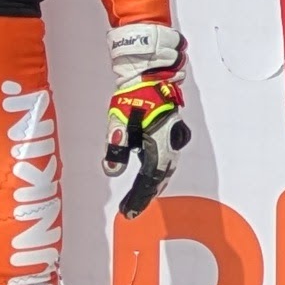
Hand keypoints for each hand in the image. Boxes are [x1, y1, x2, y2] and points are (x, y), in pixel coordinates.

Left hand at [105, 23, 189, 216]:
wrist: (153, 71)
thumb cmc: (136, 94)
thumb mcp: (119, 119)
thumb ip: (116, 146)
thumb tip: (111, 171)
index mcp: (159, 144)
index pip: (149, 179)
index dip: (139, 198)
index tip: (127, 213)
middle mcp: (170, 144)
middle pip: (159, 177)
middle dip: (145, 193)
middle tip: (131, 207)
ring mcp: (173, 137)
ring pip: (164, 168)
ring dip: (152, 182)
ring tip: (140, 194)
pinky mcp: (170, 131)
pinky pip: (165, 157)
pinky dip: (156, 168)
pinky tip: (148, 168)